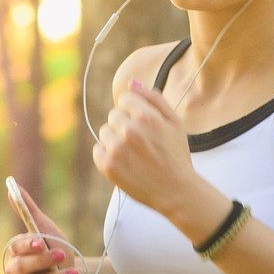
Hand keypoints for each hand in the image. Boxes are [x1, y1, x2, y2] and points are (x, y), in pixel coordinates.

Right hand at [3, 185, 84, 273]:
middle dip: (41, 262)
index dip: (27, 246)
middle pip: (21, 269)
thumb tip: (12, 186)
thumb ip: (28, 211)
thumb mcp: (46, 228)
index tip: (40, 242)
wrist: (74, 272)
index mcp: (17, 253)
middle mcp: (18, 273)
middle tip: (62, 254)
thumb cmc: (56, 248)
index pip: (16, 249)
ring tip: (74, 273)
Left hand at [92, 79, 199, 213]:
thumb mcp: (174, 122)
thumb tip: (132, 82)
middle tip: (141, 143)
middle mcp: (129, 130)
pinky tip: (125, 163)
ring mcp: (116, 149)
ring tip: (134, 154)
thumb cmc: (176, 155)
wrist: (176, 191)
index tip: (144, 126)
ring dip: (115, 140)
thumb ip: (154, 99)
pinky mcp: (107, 166)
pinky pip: (98, 150)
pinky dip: (107, 155)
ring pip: (105, 132)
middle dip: (125, 125)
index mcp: (146, 116)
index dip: (135, 112)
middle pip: (113, 115)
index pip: (124, 100)